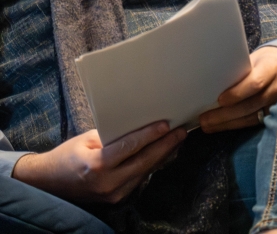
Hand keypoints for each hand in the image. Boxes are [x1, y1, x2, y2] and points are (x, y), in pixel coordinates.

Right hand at [11, 122, 184, 203]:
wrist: (48, 182)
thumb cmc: (67, 155)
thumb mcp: (87, 139)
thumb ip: (113, 136)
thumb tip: (141, 126)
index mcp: (97, 165)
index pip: (130, 148)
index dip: (150, 135)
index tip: (167, 125)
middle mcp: (107, 182)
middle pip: (144, 162)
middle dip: (165, 145)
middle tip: (181, 131)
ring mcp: (113, 193)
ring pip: (145, 171)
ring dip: (163, 155)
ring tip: (177, 140)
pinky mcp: (116, 198)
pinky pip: (139, 179)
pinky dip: (152, 165)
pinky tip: (163, 153)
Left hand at [199, 46, 276, 132]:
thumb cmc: (262, 61)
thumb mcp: (254, 59)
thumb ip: (239, 71)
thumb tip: (212, 85)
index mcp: (272, 67)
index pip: (255, 83)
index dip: (237, 93)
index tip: (219, 100)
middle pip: (251, 104)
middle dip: (225, 114)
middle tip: (204, 119)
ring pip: (251, 117)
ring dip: (227, 123)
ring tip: (207, 125)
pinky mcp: (276, 113)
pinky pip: (254, 123)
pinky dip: (235, 125)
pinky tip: (221, 126)